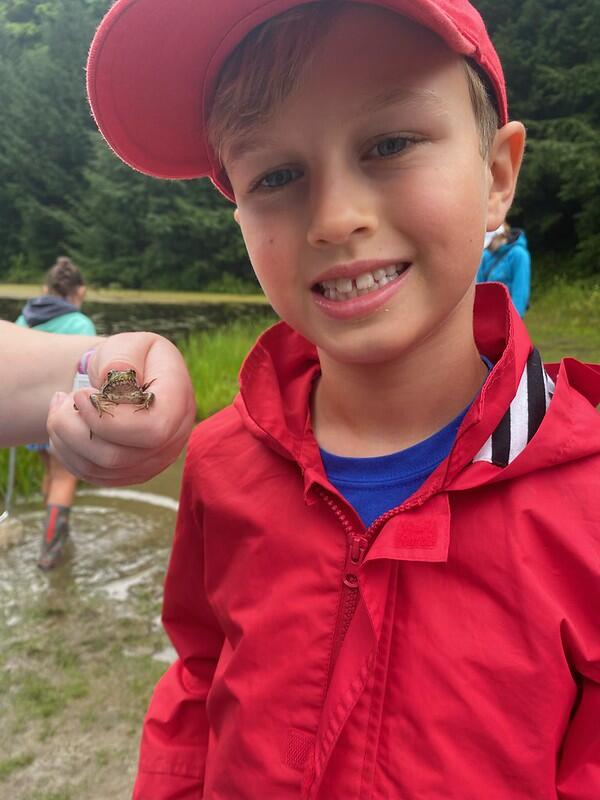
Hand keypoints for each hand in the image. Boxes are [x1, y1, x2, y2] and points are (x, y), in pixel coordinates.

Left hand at [47, 332, 195, 485]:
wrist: (134, 375)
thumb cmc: (132, 357)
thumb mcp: (130, 345)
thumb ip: (122, 359)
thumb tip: (109, 383)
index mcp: (179, 402)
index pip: (151, 429)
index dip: (108, 420)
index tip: (83, 394)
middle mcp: (174, 438)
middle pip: (118, 456)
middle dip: (76, 429)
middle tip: (66, 398)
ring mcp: (155, 460)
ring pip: (101, 468)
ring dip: (67, 439)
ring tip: (63, 408)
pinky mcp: (134, 472)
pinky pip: (95, 475)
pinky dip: (69, 452)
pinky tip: (68, 426)